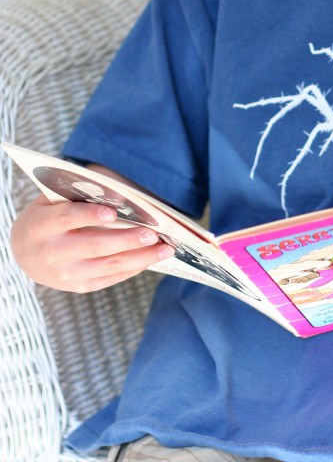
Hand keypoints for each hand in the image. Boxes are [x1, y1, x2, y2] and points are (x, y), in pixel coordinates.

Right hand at [11, 194, 174, 292]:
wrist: (25, 250)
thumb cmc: (49, 215)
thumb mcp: (54, 198)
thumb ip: (81, 191)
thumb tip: (121, 190)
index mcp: (42, 224)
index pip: (67, 217)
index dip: (88, 215)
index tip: (112, 211)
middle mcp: (52, 252)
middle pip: (94, 246)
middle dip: (126, 240)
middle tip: (153, 233)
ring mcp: (65, 274)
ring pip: (107, 266)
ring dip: (139, 258)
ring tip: (164, 248)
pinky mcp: (78, 286)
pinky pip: (110, 278)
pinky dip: (133, 268)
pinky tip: (151, 259)